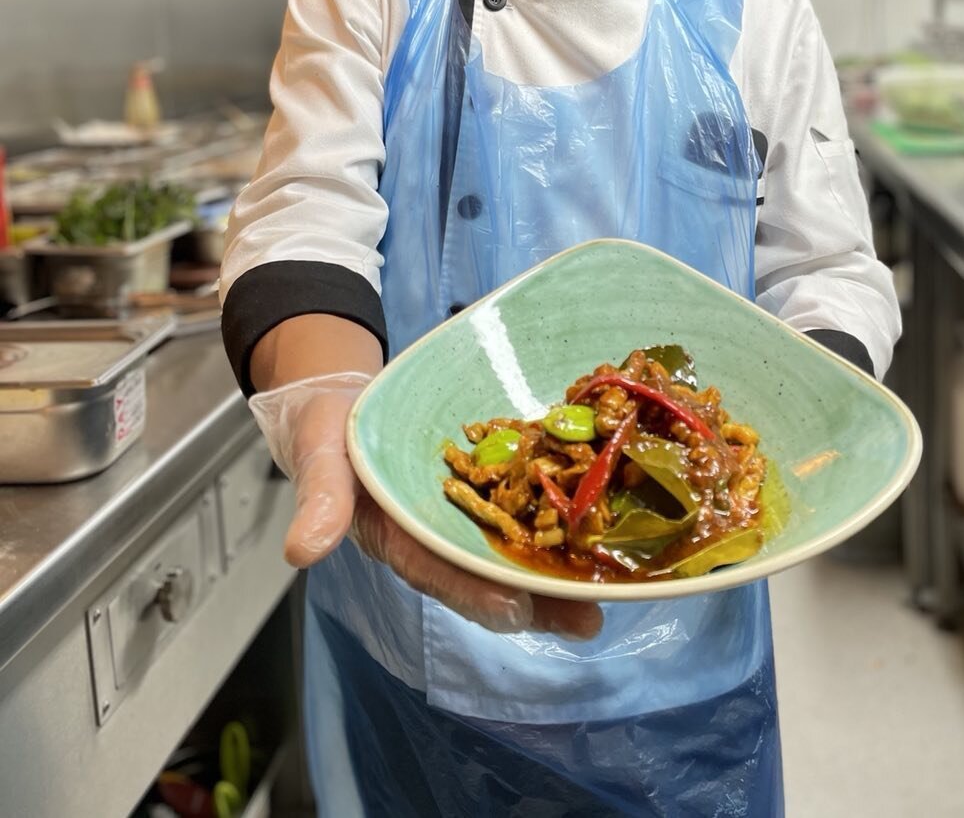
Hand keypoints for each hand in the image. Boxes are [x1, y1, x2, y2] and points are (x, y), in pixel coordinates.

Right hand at [250, 374, 602, 640]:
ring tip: (606, 591)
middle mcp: (437, 533)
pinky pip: (524, 502)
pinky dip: (558, 515)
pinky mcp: (486, 482)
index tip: (514, 610)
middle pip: (489, 573)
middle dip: (536, 599)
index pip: (436, 572)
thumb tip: (302, 551)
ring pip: (514, 547)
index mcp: (396, 537)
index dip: (475, 592)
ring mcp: (464, 511)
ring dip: (556, 571)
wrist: (345, 398)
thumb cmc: (327, 430)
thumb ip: (318, 499)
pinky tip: (597, 522)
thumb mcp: (317, 455)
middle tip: (586, 619)